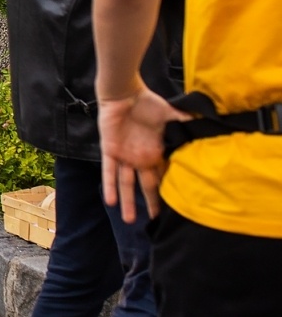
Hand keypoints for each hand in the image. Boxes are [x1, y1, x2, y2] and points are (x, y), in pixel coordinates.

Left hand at [98, 89, 191, 223]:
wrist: (124, 93)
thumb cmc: (148, 103)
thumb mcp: (171, 114)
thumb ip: (185, 122)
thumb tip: (207, 124)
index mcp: (156, 153)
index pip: (163, 176)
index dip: (168, 191)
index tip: (175, 208)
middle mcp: (141, 159)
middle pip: (147, 186)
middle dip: (150, 203)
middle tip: (154, 222)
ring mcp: (125, 156)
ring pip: (126, 184)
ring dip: (127, 201)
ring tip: (129, 220)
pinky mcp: (110, 151)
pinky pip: (109, 172)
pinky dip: (109, 185)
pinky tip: (110, 202)